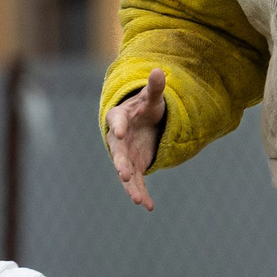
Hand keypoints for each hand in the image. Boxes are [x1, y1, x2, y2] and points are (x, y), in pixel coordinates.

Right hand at [104, 69, 167, 210]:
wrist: (142, 123)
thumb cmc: (144, 107)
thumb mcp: (151, 97)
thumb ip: (155, 87)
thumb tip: (159, 70)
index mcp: (119, 119)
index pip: (117, 122)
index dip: (118, 127)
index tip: (119, 132)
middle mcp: (118, 140)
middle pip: (117, 152)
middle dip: (120, 164)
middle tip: (124, 174)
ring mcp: (125, 155)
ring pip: (126, 173)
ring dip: (132, 186)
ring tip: (138, 200)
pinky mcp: (134, 167)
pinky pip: (137, 182)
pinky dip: (142, 193)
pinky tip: (149, 206)